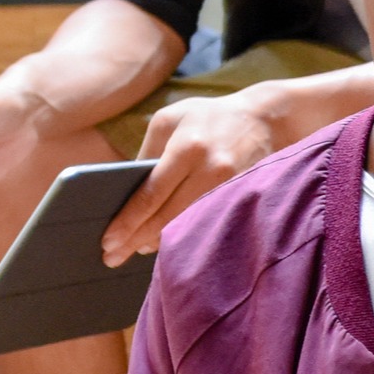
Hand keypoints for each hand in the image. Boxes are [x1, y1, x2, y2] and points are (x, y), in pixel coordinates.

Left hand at [101, 81, 308, 264]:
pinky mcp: (241, 197)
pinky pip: (205, 222)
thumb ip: (147, 152)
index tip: (109, 240)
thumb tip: (126, 191)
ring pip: (187, 225)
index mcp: (187, 147)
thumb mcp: (171, 119)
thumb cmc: (208, 116)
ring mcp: (230, 187)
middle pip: (168, 216)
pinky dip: (183, 233)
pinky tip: (166, 240)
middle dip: (136, 239)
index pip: (152, 194)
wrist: (264, 118)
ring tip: (135, 249)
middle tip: (112, 256)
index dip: (129, 221)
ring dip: (158, 241)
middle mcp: (210, 169)